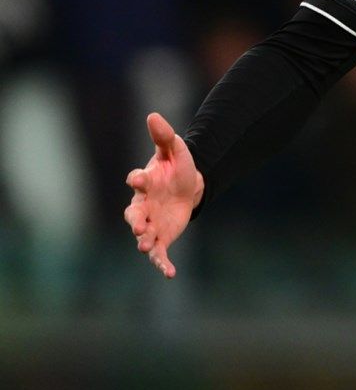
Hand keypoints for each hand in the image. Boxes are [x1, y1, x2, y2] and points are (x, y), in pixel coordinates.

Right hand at [123, 112, 203, 278]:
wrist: (188, 187)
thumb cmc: (176, 168)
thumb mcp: (175, 150)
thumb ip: (164, 136)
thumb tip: (153, 115)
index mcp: (145, 183)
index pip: (137, 180)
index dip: (137, 178)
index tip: (138, 178)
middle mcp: (143, 205)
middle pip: (133, 213)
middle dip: (134, 220)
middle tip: (137, 226)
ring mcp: (150, 222)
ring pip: (142, 235)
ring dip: (144, 241)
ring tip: (147, 247)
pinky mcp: (160, 236)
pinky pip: (159, 252)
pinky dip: (162, 263)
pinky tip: (170, 273)